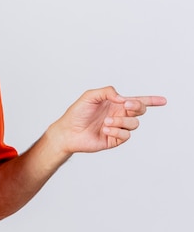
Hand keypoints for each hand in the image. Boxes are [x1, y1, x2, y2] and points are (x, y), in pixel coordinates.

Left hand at [51, 86, 166, 154]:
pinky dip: (117, 131)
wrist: (68, 131)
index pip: (137, 101)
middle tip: (125, 105)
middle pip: (140, 110)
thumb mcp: (90, 96)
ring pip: (134, 123)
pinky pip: (126, 135)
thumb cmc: (77, 113)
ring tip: (106, 122)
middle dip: (137, 106)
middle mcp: (119, 115)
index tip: (163, 100)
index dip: (151, 100)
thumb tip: (123, 98)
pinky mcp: (115, 140)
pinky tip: (106, 129)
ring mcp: (118, 128)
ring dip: (122, 121)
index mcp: (115, 104)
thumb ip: (107, 92)